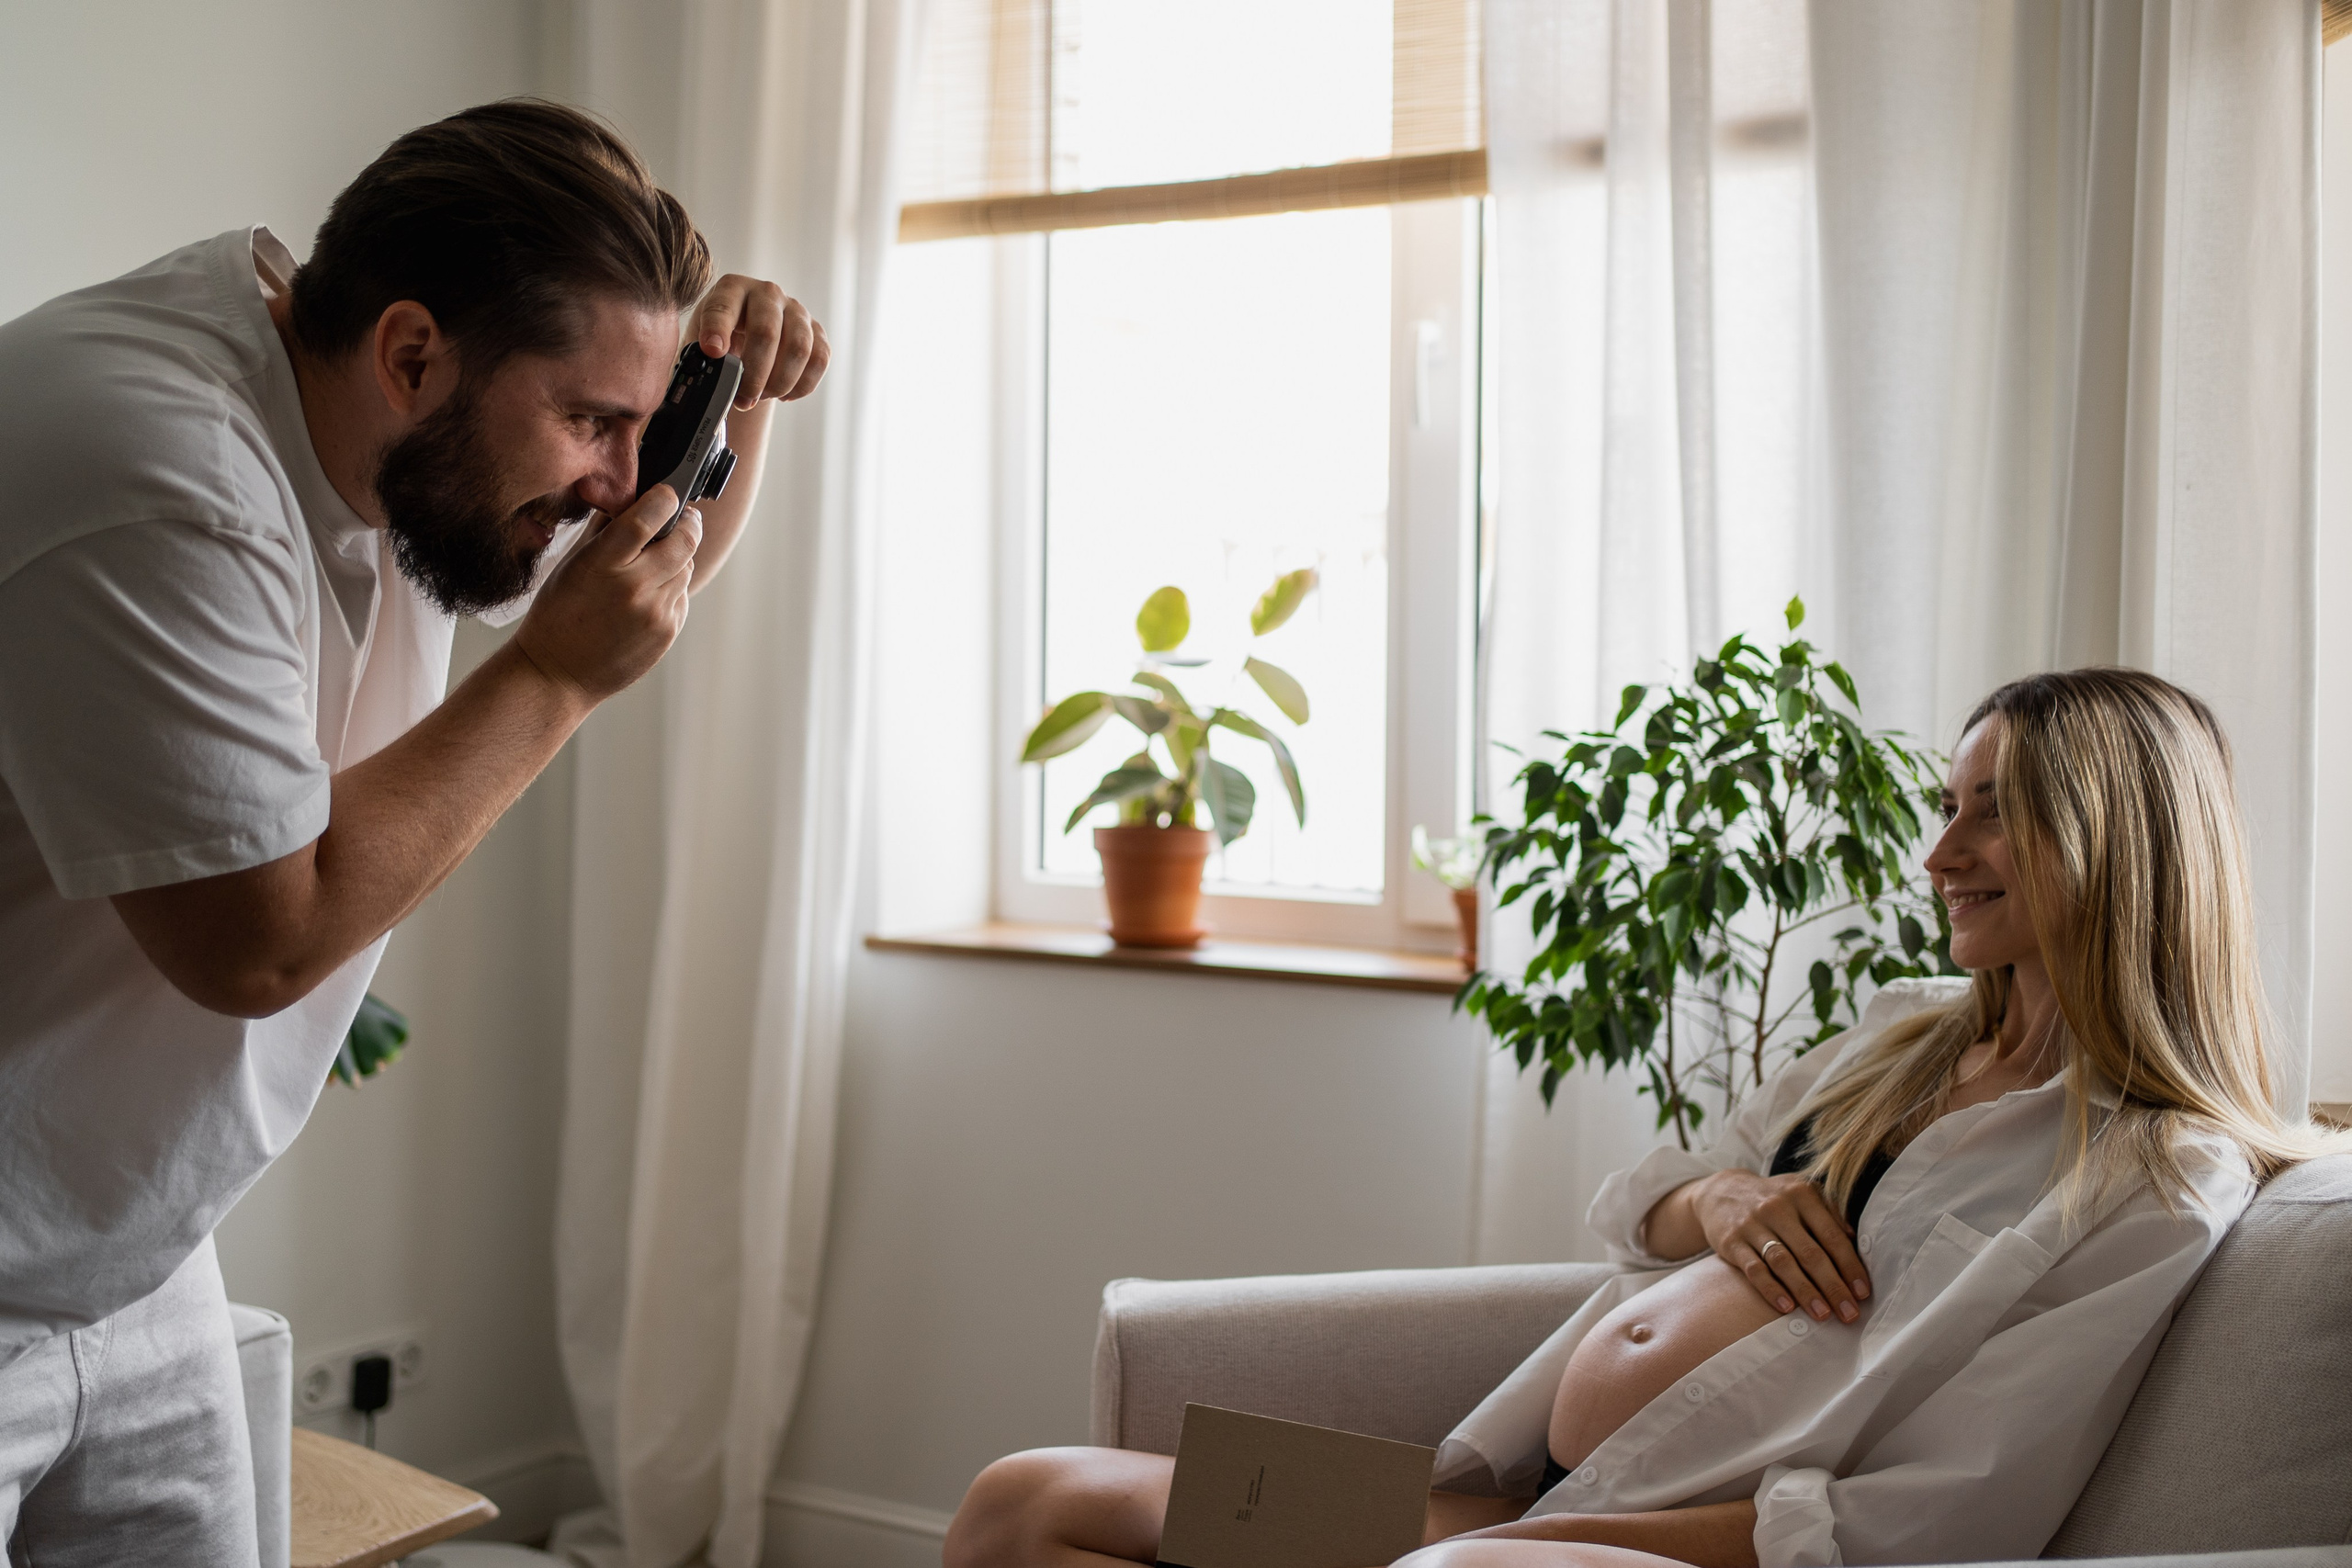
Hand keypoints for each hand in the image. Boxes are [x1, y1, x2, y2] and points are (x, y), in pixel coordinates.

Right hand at [512, 486, 699, 702]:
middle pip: (684, 541)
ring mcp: (655, 613)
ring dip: (677, 558)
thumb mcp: (570, 564)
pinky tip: (646, 595)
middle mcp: (633, 588)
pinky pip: (681, 596)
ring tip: (653, 563)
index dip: (665, 498)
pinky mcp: (667, 633)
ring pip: (686, 568)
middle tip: (684, 518)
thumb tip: (632, 497)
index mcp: (602, 564)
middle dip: (687, 524)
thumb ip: (604, 529)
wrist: (558, 674)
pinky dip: (671, 588)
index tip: (668, 494)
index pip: (647, 518)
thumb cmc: (558, 614)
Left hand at [691, 274, 829, 407]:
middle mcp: (767, 293)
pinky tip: (783, 394)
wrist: (749, 338)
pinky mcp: (816, 331)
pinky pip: (819, 360)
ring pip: (798, 348)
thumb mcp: (702, 342)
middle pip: (766, 332)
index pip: (723, 306)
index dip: (717, 330)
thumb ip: (699, 357)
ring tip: (763, 397)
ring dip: (779, 382)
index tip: (713, 352)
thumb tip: (702, 384)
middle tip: (744, 398)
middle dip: (754, 373)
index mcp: (731, 289)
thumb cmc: (721, 341)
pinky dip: (802, 385)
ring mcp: (796, 310)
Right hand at [1686, 1168, 1869, 1322]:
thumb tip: (1856, 1240)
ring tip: (1823, 1315)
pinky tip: (1787, 1308)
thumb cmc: (1774, 1198)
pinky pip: (1754, 1269)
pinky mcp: (1731, 1242)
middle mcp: (1777, 1207)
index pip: (1832, 1235)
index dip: (1849, 1266)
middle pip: (1810, 1253)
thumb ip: (1829, 1211)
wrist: (1720, 1192)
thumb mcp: (1802, 1193)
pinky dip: (1771, 1290)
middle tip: (1849, 1313)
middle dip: (1833, 1286)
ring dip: (1805, 1292)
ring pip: (1783, 1263)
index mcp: (1801, 1194)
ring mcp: (1752, 1225)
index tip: (1862, 1293)